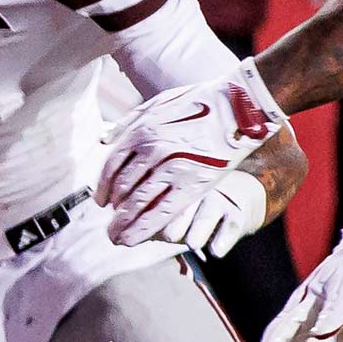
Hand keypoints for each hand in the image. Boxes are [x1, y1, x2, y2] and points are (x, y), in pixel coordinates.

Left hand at [98, 59, 285, 245]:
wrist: (240, 105)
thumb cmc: (198, 102)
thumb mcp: (155, 104)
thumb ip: (127, 123)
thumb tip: (102, 140)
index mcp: (141, 132)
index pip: (112, 167)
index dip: (104, 188)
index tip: (103, 202)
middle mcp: (152, 151)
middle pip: (123, 188)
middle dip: (114, 213)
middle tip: (109, 229)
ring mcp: (173, 168)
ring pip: (139, 203)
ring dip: (126, 224)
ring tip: (119, 239)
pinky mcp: (196, 183)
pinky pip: (165, 210)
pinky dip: (148, 226)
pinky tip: (139, 236)